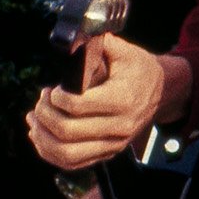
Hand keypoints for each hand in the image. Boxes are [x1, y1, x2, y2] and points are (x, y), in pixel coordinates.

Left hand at [27, 37, 186, 170]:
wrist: (162, 92)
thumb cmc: (138, 69)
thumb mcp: (124, 51)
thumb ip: (98, 43)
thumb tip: (73, 35)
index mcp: (123, 99)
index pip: (77, 106)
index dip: (56, 97)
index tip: (54, 89)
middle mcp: (120, 126)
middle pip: (67, 131)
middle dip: (44, 114)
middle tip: (43, 100)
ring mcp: (114, 143)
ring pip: (66, 152)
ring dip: (42, 136)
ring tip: (36, 118)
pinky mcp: (107, 153)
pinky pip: (71, 163)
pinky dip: (48, 152)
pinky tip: (41, 134)